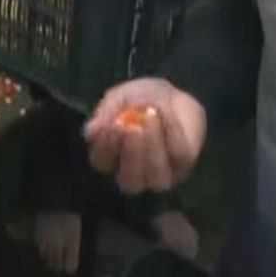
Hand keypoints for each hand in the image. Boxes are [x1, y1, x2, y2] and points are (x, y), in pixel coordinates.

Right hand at [83, 78, 206, 193]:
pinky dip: (171, 131)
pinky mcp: (184, 164)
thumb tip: (91, 131)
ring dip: (152, 147)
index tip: (111, 124)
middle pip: (131, 181)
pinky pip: (179, 155)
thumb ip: (106, 113)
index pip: (102, 163)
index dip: (105, 147)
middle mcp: (135, 174)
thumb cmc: (138, 100)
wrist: (170, 95)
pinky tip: (163, 112)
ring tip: (149, 117)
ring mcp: (161, 173)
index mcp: (112, 159)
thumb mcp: (119, 98)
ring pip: (157, 176)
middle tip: (132, 128)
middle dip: (132, 155)